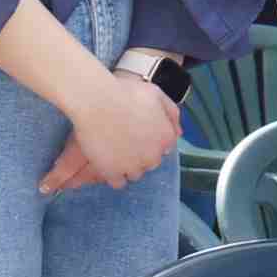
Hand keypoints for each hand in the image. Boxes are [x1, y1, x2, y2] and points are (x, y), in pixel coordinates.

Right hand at [42, 73, 182, 195]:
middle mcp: (153, 155)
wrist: (98, 101)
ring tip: (114, 154)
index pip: (163, 149)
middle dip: (140, 156)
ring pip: (134, 174)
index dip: (150, 143)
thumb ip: (172, 114)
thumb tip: (178, 132)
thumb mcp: (157, 95)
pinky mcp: (112, 172)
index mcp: (166, 137)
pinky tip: (107, 164)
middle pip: (150, 163)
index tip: (138, 137)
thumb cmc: (126, 94)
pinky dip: (113, 176)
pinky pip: (118, 182)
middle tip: (125, 144)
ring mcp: (133, 166)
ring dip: (127, 166)